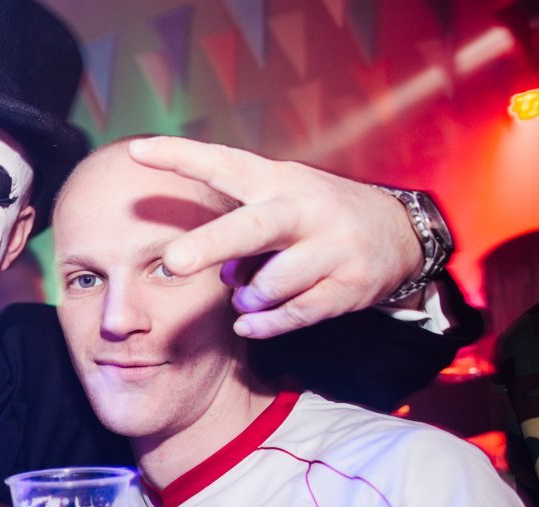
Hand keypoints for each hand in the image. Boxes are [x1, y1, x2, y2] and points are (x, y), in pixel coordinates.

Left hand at [127, 137, 424, 337]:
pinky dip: (264, 324)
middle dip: (211, 246)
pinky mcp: (349, 286)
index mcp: (279, 181)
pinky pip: (292, 316)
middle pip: (252, 229)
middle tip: (173, 262)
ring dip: (248, 298)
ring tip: (251, 293)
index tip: (138, 151)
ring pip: (269, 285)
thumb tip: (218, 273)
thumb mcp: (280, 202)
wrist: (401, 232)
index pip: (224, 165)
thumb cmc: (317, 217)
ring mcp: (332, 248)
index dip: (181, 158)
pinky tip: (251, 322)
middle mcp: (305, 210)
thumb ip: (241, 229)